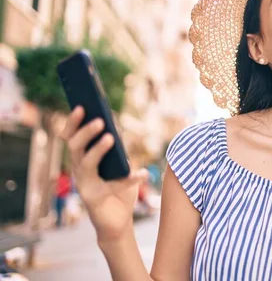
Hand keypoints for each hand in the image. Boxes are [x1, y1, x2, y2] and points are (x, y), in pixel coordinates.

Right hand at [60, 106, 147, 242]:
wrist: (118, 223)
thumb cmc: (118, 190)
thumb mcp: (119, 165)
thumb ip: (117, 150)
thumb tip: (117, 128)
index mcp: (83, 159)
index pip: (71, 137)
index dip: (74, 122)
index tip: (82, 105)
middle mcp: (80, 171)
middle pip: (74, 147)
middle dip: (85, 132)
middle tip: (100, 120)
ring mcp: (85, 185)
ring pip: (86, 164)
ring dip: (98, 149)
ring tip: (111, 137)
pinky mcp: (95, 199)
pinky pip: (112, 186)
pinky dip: (130, 179)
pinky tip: (144, 173)